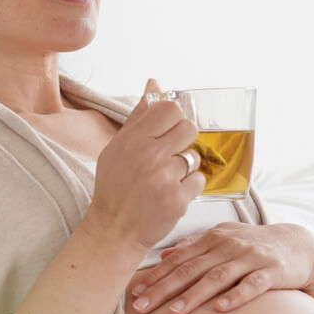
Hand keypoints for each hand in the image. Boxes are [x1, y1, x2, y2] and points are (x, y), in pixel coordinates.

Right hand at [82, 79, 205, 254]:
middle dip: (184, 140)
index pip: (171, 109)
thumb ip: (139, 115)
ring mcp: (164, 178)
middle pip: (189, 128)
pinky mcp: (177, 200)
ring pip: (194, 156)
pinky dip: (189, 186)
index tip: (168, 129)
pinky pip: (199, 180)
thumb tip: (154, 83)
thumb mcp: (118, 147)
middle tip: (170, 153)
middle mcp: (149, 156)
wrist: (114, 229)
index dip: (174, 117)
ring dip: (184, 167)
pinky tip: (171, 192)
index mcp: (133, 139)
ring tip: (166, 178)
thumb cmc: (115, 186)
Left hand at [129, 221, 313, 313]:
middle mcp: (228, 246)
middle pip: (191, 269)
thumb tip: (164, 254)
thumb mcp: (223, 237)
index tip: (135, 291)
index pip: (178, 258)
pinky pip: (252, 285)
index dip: (156, 275)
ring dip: (194, 295)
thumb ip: (194, 245)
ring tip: (174, 311)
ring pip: (217, 277)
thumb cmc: (254, 243)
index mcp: (213, 238)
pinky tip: (221, 309)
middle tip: (143, 305)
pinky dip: (236, 296)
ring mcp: (250, 258)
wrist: (299, 245)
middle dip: (164, 288)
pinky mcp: (271, 271)